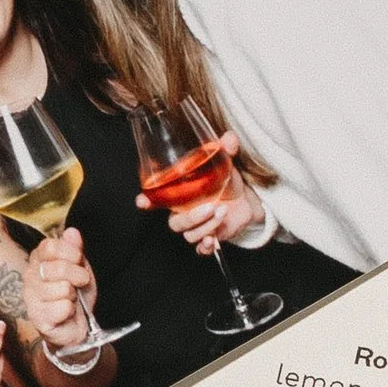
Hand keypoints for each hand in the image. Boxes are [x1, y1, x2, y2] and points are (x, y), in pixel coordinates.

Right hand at [21, 224, 99, 353]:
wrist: (75, 327)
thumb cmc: (75, 296)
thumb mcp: (80, 268)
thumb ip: (75, 249)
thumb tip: (71, 232)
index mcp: (38, 259)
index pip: (50, 246)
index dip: (70, 253)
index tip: (78, 261)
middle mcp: (29, 276)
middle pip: (58, 267)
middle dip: (77, 276)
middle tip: (78, 284)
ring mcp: (31, 297)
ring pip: (62, 288)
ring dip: (73, 295)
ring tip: (69, 299)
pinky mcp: (37, 317)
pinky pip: (63, 307)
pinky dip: (70, 310)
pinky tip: (64, 313)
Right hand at [137, 131, 259, 250]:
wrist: (245, 200)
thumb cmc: (225, 181)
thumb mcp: (225, 164)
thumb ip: (225, 151)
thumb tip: (229, 137)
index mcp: (180, 194)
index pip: (156, 199)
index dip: (146, 201)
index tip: (142, 201)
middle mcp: (184, 212)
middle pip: (174, 223)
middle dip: (191, 217)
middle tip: (210, 206)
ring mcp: (196, 227)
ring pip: (189, 234)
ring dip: (206, 226)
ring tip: (222, 212)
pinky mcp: (208, 237)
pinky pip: (200, 249)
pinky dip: (205, 247)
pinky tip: (213, 240)